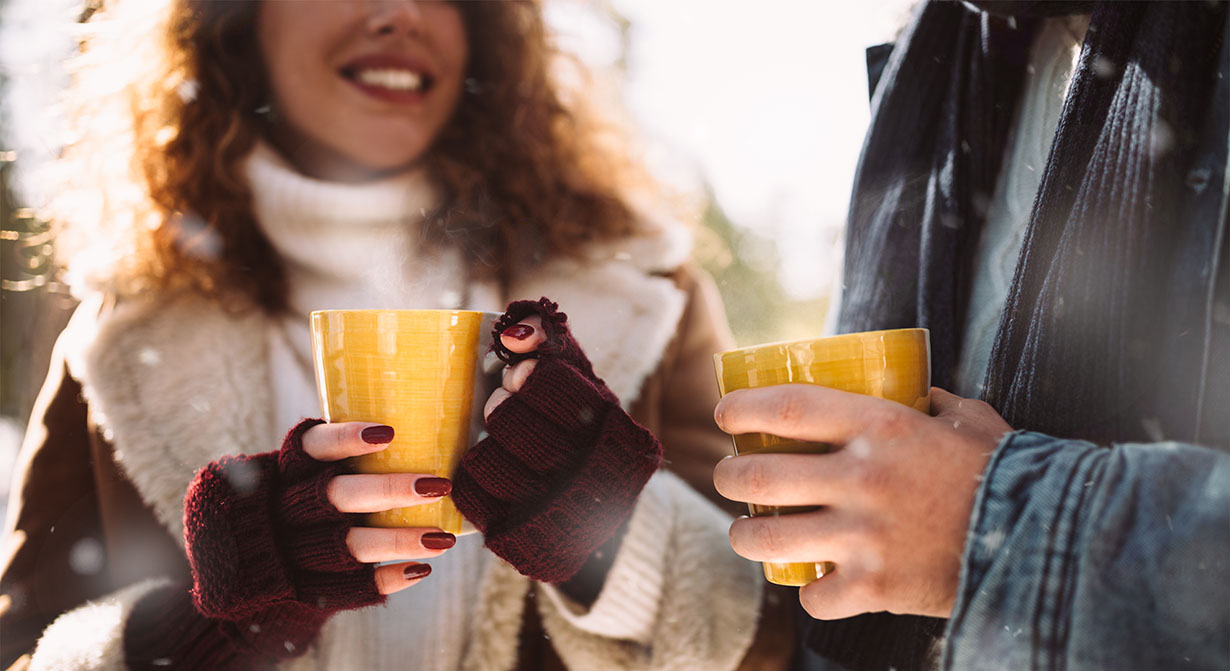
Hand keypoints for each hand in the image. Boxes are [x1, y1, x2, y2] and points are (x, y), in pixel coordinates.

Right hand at [300, 422, 457, 594]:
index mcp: (288, 470)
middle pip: (337, 497)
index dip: (345, 439)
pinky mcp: (305, 587)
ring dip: (398, 540)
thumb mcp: (304, 471)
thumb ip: (342, 450)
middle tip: (438, 485)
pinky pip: (348, 586)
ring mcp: (295, 550)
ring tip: (442, 538)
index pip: (312, 447)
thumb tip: (420, 411)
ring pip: (349, 545)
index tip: (388, 433)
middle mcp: (288, 508)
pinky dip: (386, 578)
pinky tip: (420, 569)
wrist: (251, 564)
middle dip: (389, 490)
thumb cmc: (302, 498)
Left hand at [451, 297, 661, 583]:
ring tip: (494, 440)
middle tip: (500, 406)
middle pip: (514, 426)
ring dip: (483, 444)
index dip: (528, 376)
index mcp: (619, 436)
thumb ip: (550, 340)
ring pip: (487, 462)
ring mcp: (559, 517)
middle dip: (500, 409)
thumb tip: (514, 333)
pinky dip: (469, 479)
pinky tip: (485, 471)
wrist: (591, 508)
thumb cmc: (579, 427)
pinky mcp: (525, 543)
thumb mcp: (579, 380)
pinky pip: (471, 500)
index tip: (517, 372)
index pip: (558, 389)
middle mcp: (595, 480)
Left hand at [712, 386, 1010, 619]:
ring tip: (746, 533)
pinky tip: (818, 585)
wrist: (1048, 540)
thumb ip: (932, 402)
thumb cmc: (1006, 472)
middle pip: (758, 475)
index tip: (724, 414)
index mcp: (882, 427)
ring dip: (745, 536)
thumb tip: (913, 390)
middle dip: (729, 476)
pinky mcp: (876, 587)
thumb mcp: (968, 419)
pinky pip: (814, 596)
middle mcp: (863, 478)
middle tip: (728, 477)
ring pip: (768, 538)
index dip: (742, 408)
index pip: (786, 407)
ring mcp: (865, 536)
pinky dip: (812, 593)